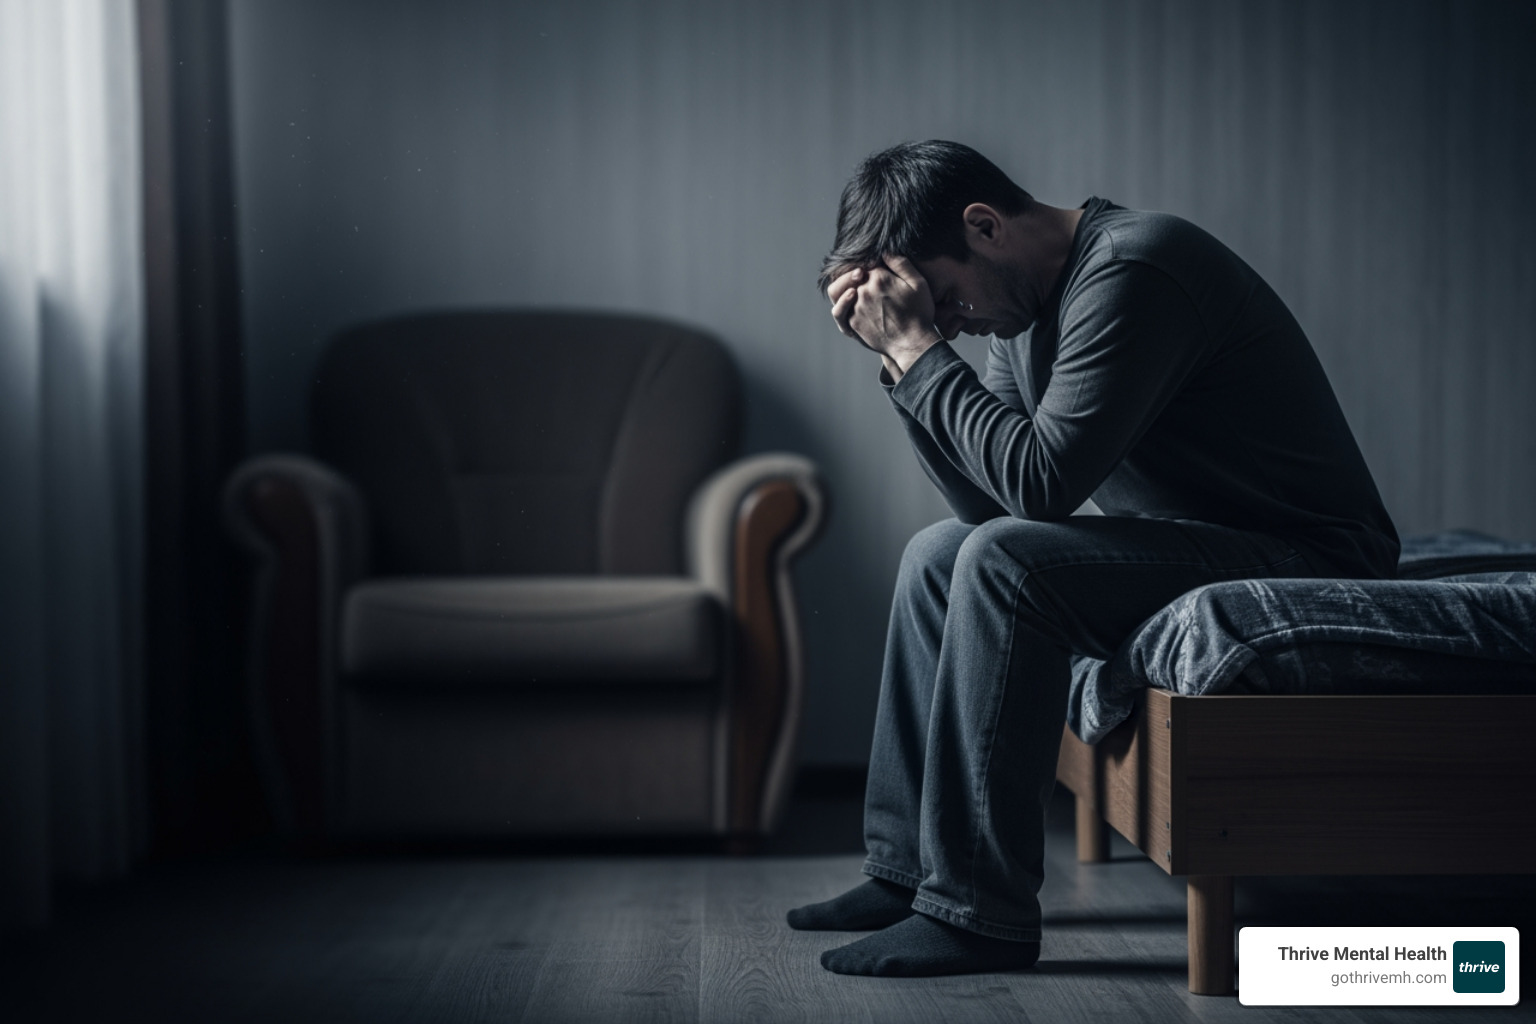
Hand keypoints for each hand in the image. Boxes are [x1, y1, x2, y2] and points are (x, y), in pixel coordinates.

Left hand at [828, 255, 940, 374]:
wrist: (912, 344)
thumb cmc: (919, 314)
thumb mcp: (918, 284)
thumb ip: (901, 264)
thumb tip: (885, 252)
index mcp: (879, 278)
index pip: (868, 264)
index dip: (873, 265)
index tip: (880, 269)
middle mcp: (864, 291)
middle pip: (853, 276)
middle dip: (858, 275)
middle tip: (866, 277)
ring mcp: (856, 307)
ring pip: (842, 291)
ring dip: (847, 286)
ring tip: (856, 288)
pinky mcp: (852, 323)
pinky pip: (839, 311)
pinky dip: (842, 304)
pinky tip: (850, 301)